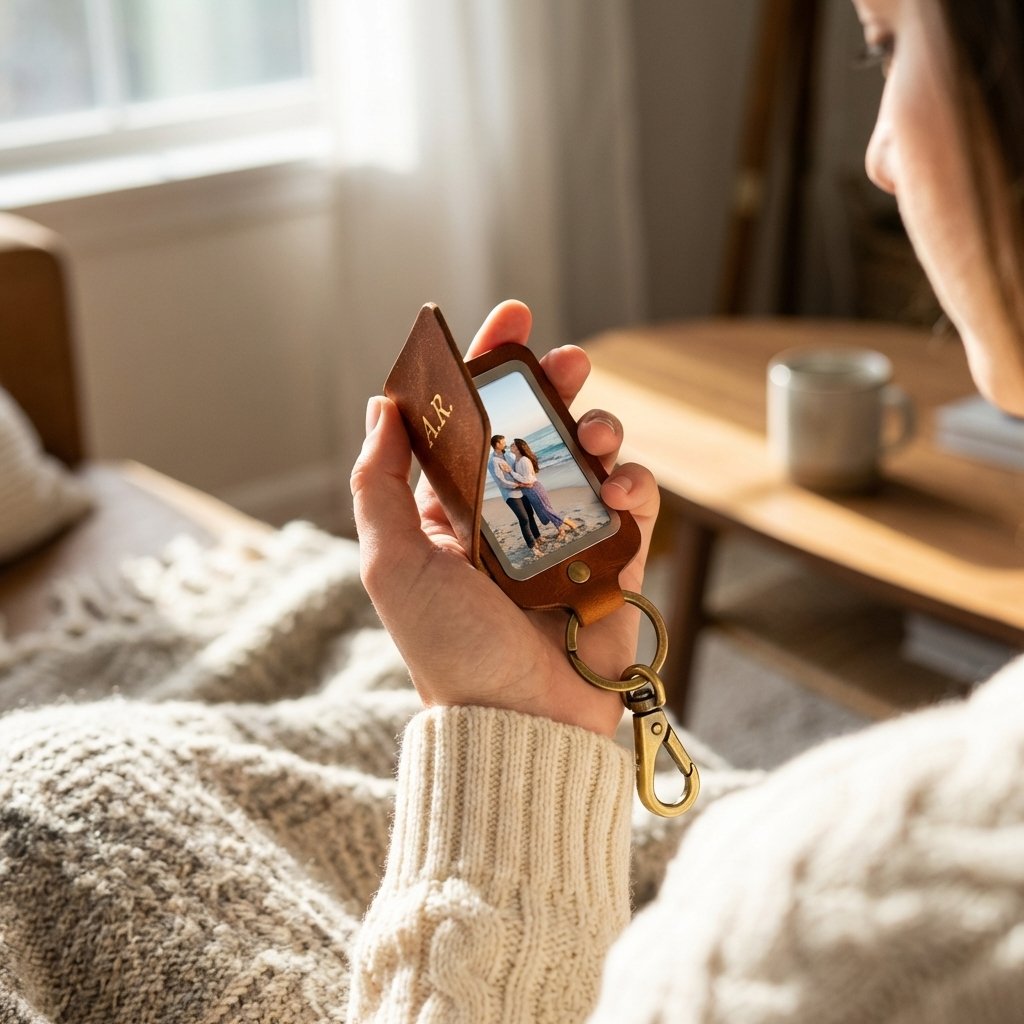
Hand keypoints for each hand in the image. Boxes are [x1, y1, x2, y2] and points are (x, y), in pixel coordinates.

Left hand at [351, 300, 659, 736]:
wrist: (521, 721)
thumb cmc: (449, 648)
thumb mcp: (392, 562)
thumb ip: (380, 483)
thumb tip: (384, 406)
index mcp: (455, 509)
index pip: (473, 421)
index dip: (490, 365)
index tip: (514, 316)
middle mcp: (512, 514)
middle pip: (540, 426)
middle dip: (556, 384)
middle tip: (570, 362)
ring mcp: (567, 535)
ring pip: (592, 455)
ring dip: (600, 427)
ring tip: (597, 433)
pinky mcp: (614, 560)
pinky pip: (634, 504)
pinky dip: (635, 485)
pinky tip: (620, 490)